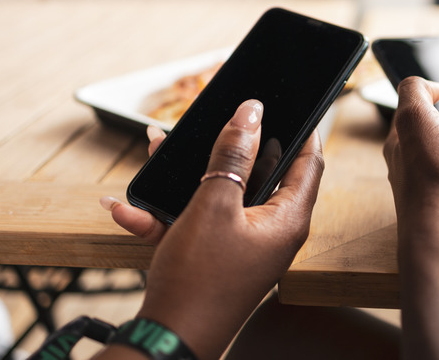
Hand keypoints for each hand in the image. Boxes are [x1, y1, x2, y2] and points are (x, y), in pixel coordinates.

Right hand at [100, 100, 323, 358]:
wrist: (166, 340)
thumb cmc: (198, 279)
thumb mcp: (213, 204)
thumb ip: (232, 155)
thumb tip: (251, 112)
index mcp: (287, 219)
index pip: (308, 162)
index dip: (301, 129)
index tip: (288, 103)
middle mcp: (272, 231)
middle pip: (260, 173)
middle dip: (229, 146)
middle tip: (212, 122)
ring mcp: (245, 244)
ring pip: (223, 193)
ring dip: (190, 175)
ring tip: (159, 150)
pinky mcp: (219, 255)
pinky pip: (200, 221)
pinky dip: (171, 211)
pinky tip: (130, 209)